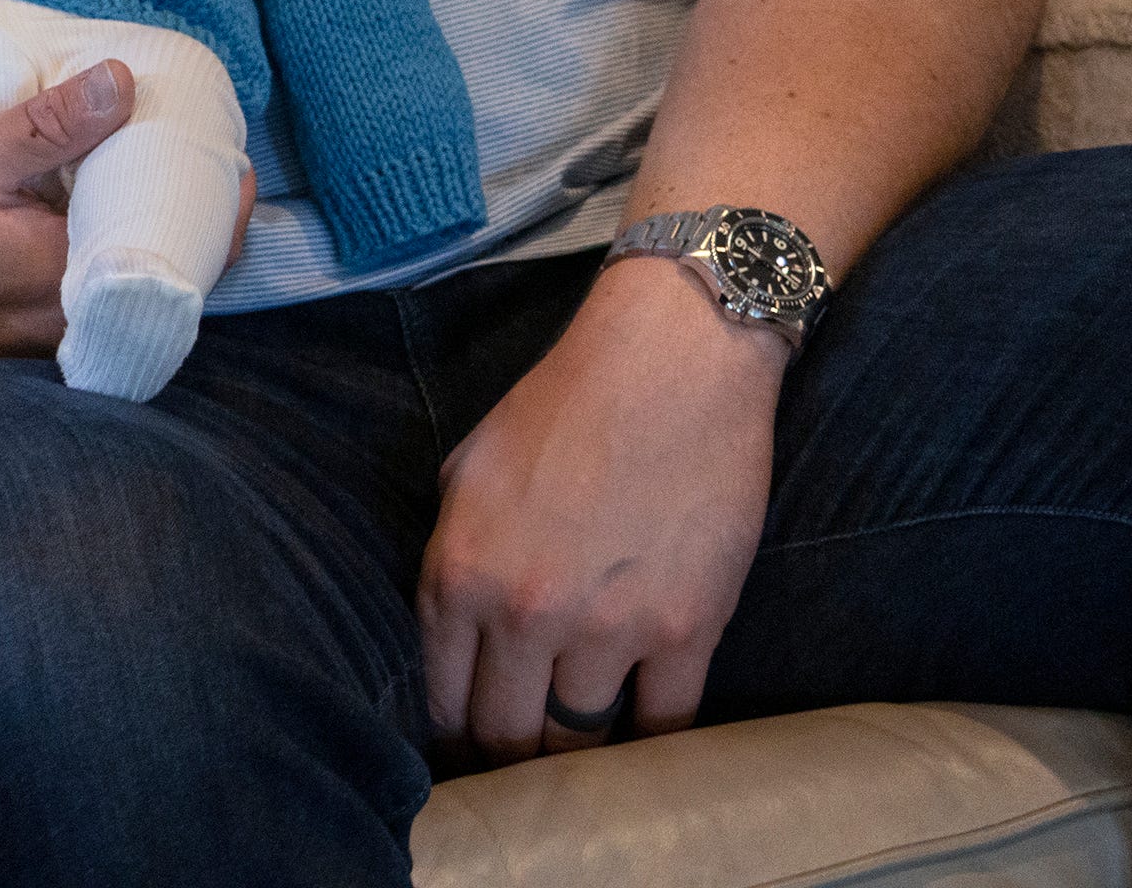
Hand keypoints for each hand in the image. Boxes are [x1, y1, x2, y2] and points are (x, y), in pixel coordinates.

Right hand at [0, 61, 249, 355]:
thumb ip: (47, 126)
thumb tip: (124, 82)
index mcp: (79, 277)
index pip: (189, 249)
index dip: (219, 201)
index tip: (227, 152)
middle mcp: (85, 319)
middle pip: (177, 268)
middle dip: (197, 211)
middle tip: (201, 148)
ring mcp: (65, 333)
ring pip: (142, 279)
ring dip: (158, 228)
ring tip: (164, 168)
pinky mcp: (43, 330)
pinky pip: (108, 287)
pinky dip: (120, 245)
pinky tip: (107, 205)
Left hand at [419, 257, 786, 762]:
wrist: (670, 364)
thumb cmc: (562, 405)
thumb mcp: (465, 473)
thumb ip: (452, 557)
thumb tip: (452, 631)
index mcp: (457, 574)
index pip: (442, 698)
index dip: (453, 737)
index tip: (465, 753)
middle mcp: (524, 612)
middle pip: (507, 734)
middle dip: (508, 758)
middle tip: (518, 768)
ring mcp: (609, 628)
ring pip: (582, 739)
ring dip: (577, 754)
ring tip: (576, 758)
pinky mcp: (688, 630)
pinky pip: (666, 725)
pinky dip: (652, 742)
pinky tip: (642, 740)